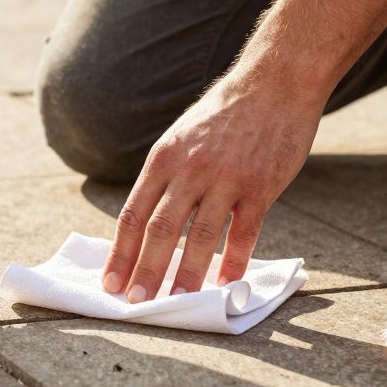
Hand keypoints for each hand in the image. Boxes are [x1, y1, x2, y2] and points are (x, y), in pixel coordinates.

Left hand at [101, 70, 323, 300]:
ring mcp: (226, 178)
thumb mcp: (181, 138)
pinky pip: (245, 232)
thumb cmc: (224, 115)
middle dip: (146, 270)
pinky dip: (234, 261)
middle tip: (137, 303)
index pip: (133, 214)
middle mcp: (190, 169)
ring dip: (187, 274)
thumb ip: (165, 178)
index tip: (110, 284)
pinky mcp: (261, 185)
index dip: (120, 253)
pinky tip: (227, 283)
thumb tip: (147, 224)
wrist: (275, 83)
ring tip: (178, 302)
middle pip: (161, 229)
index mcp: (163, 159)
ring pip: (201, 236)